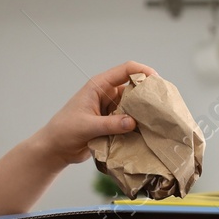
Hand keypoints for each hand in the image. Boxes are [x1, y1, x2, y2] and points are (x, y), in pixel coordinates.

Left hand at [35, 60, 158, 163]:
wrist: (55, 148)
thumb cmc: (64, 131)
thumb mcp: (87, 126)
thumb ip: (110, 124)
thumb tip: (133, 122)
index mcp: (99, 86)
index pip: (125, 70)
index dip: (143, 71)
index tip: (157, 80)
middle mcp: (107, 94)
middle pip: (134, 87)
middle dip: (148, 94)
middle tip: (162, 104)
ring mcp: (111, 108)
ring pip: (134, 105)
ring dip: (143, 111)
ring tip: (158, 120)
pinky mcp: (113, 122)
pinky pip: (130, 120)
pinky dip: (138, 124)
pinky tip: (147, 131)